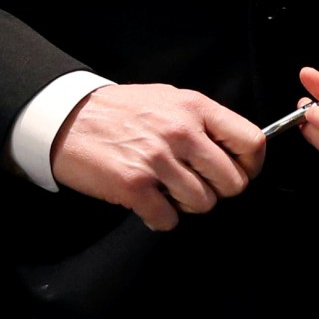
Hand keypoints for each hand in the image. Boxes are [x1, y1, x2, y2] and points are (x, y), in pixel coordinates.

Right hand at [49, 83, 264, 230]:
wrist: (67, 119)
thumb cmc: (120, 110)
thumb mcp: (169, 99)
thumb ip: (202, 121)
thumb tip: (235, 149)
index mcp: (195, 107)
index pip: (251, 141)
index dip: (250, 165)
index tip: (239, 172)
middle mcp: (181, 131)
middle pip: (232, 182)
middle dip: (217, 190)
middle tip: (195, 184)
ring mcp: (158, 159)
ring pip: (203, 204)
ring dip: (187, 205)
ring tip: (167, 190)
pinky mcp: (135, 185)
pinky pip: (169, 220)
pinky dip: (161, 218)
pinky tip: (149, 202)